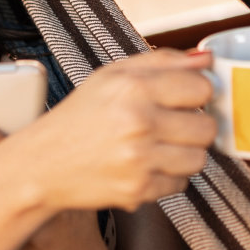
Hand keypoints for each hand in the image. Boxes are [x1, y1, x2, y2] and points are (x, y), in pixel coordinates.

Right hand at [0, 48, 216, 214]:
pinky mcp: (139, 190)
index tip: (187, 97)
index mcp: (134, 86)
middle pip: (207, 127)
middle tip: (172, 124)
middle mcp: (139, 122)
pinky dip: (168, 176)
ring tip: (159, 146)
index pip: (203, 88)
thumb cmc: (80, 116)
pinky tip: (145, 165)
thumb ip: (164, 61)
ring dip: (185, 153)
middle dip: (195, 125)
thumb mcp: (114, 74)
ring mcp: (140, 160)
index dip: (199, 92)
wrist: (42, 164)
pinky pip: (181, 184)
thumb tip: (207, 58)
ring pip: (200, 158)